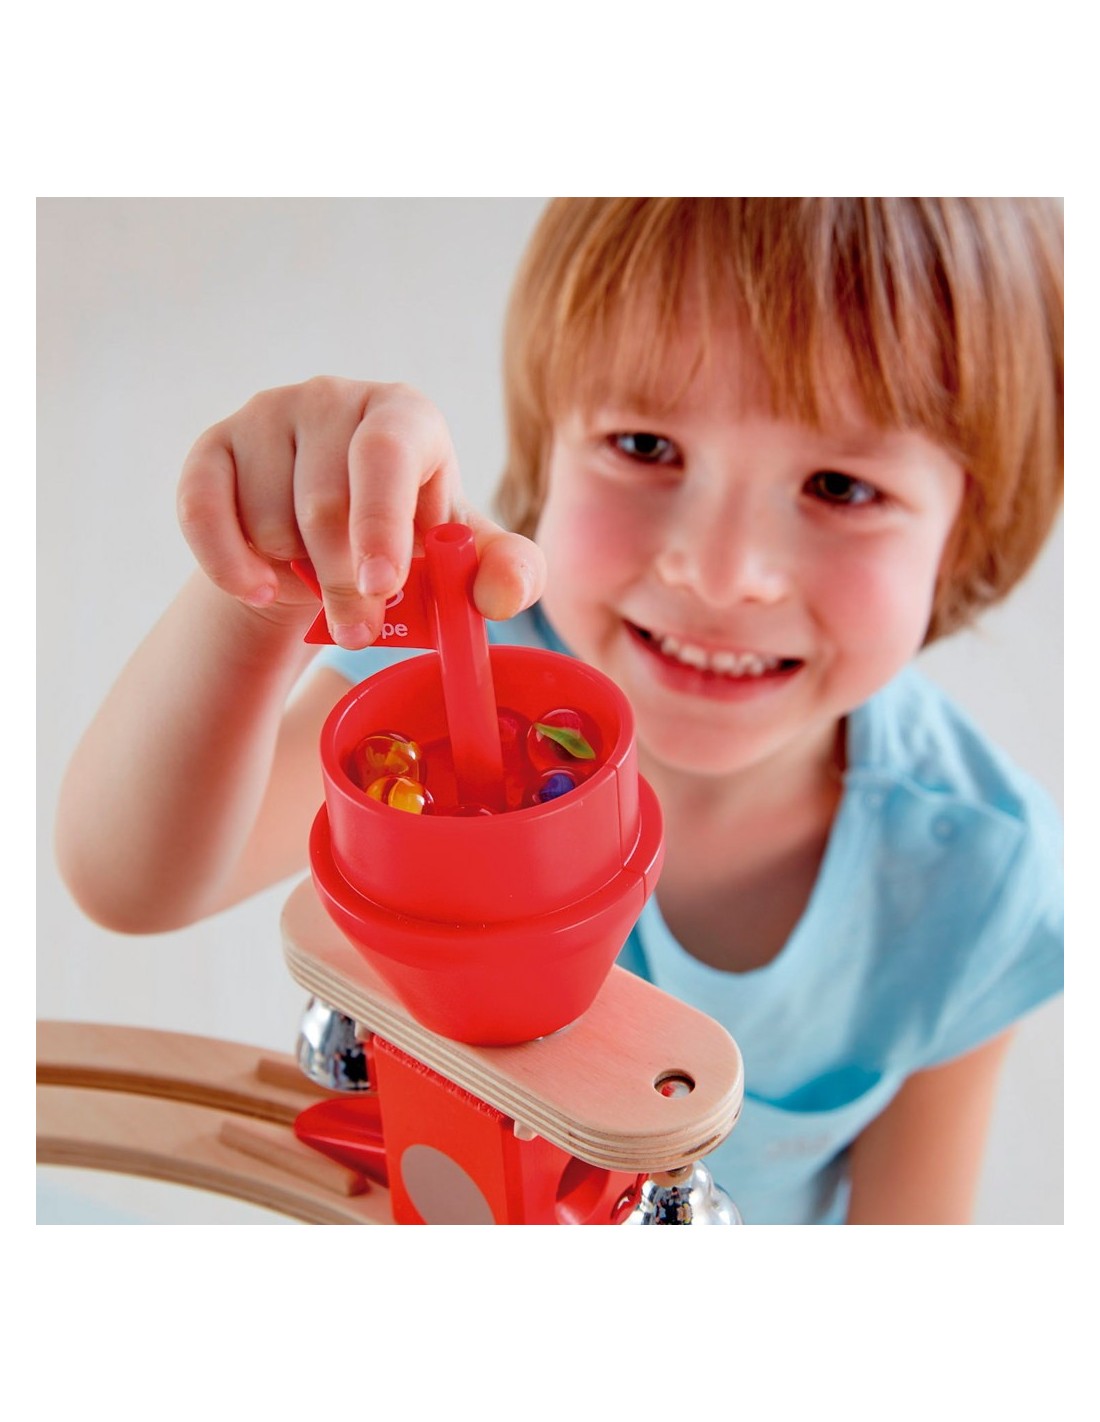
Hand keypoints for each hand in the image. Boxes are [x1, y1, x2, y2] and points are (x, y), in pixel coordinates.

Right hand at [177, 378, 545, 647]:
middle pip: (325, 504)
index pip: (386, 455)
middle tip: (361, 632)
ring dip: (296, 574)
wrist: (324, 545)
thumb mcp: (464, 559)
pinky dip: (229, 566)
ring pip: (267, 520)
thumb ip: (507, 573)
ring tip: (321, 577)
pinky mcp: (213, 446)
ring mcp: (267, 415)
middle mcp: (333, 398)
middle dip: (344, 585)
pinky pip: (201, 512)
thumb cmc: (407, 543)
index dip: (381, 521)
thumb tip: (506, 594)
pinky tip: (259, 588)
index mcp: (405, 415)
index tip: (383, 585)